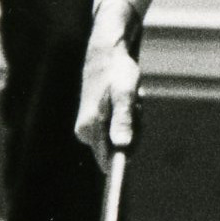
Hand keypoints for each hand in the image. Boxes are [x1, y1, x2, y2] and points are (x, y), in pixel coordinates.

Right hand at [74, 2, 142, 171]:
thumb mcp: (125, 94)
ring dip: (133, 122)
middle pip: (119, 150)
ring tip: (131, 100)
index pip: (108, 162)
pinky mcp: (95, 122)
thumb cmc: (117, 71)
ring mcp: (89, 128)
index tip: (128, 166)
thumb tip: (122, 146)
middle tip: (135, 108)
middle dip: (133, 132)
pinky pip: (120, 129)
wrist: (107, 53)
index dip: (121, 164)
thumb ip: (123, 120)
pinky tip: (128, 100)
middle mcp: (84, 132)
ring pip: (121, 138)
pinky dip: (129, 116)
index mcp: (89, 128)